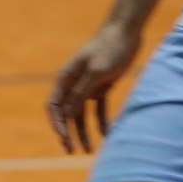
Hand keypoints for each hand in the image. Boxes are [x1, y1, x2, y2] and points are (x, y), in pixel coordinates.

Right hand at [48, 20, 141, 151]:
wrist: (127, 30)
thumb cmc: (110, 47)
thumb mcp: (97, 71)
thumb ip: (82, 92)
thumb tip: (67, 114)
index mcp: (66, 78)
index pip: (55, 106)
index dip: (57, 124)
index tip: (64, 140)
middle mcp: (74, 83)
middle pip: (67, 114)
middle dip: (68, 133)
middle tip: (72, 151)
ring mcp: (88, 85)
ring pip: (82, 114)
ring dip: (84, 132)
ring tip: (90, 150)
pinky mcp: (103, 85)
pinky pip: (99, 109)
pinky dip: (102, 122)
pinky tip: (108, 135)